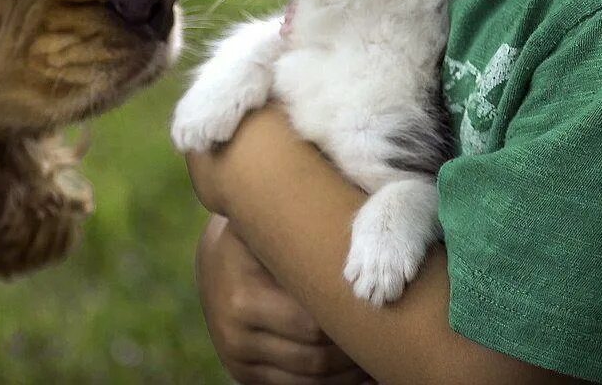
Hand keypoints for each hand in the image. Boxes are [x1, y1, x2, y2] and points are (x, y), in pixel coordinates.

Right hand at [198, 214, 369, 384]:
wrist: (216, 260)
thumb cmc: (262, 239)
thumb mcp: (274, 232)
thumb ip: (310, 238)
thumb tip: (366, 257)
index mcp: (244, 295)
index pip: (313, 325)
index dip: (352, 324)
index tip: (378, 313)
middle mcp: (234, 331)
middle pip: (315, 357)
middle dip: (353, 350)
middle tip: (384, 337)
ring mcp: (237, 355)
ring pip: (310, 378)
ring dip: (347, 372)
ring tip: (373, 353)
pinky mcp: (242, 373)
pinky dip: (330, 383)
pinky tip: (352, 369)